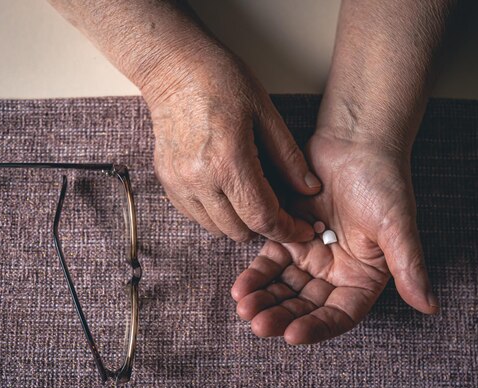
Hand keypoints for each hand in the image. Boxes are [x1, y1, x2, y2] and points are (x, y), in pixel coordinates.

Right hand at [144, 45, 320, 241]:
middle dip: (266, 226)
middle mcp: (200, 178)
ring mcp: (179, 182)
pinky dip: (216, 214)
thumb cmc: (220, 80)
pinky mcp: (167, 181)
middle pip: (240, 230)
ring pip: (217, 229)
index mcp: (228, 161)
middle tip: (281, 211)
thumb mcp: (265, 113)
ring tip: (253, 199)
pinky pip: (196, 216)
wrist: (172, 66)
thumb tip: (309, 189)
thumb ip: (289, 157)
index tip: (301, 230)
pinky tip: (228, 192)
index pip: (263, 217)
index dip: (287, 230)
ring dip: (240, 222)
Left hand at [231, 133, 438, 343]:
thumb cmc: (383, 181)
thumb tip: (430, 305)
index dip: (317, 328)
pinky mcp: (286, 235)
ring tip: (244, 308)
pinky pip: (268, 262)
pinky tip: (240, 287)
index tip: (293, 334)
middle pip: (305, 306)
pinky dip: (255, 275)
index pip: (339, 315)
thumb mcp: (397, 225)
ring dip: (264, 300)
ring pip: (283, 288)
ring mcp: (309, 255)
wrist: (355, 141)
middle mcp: (335, 272)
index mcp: (362, 277)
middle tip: (258, 324)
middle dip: (282, 316)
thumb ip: (408, 265)